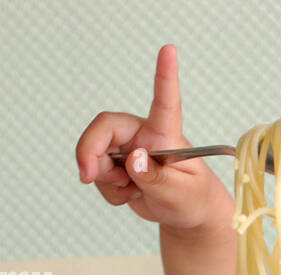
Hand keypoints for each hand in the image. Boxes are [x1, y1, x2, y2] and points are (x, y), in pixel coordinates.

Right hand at [75, 44, 230, 231]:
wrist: (188, 218)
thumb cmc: (193, 199)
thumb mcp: (179, 193)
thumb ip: (155, 177)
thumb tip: (133, 159)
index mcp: (166, 135)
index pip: (165, 102)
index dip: (165, 75)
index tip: (170, 50)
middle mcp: (144, 135)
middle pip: (104, 129)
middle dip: (90, 153)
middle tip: (87, 177)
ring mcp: (129, 149)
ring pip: (96, 155)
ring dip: (103, 179)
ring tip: (131, 191)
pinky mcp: (119, 165)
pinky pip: (98, 175)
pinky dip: (108, 191)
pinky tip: (129, 193)